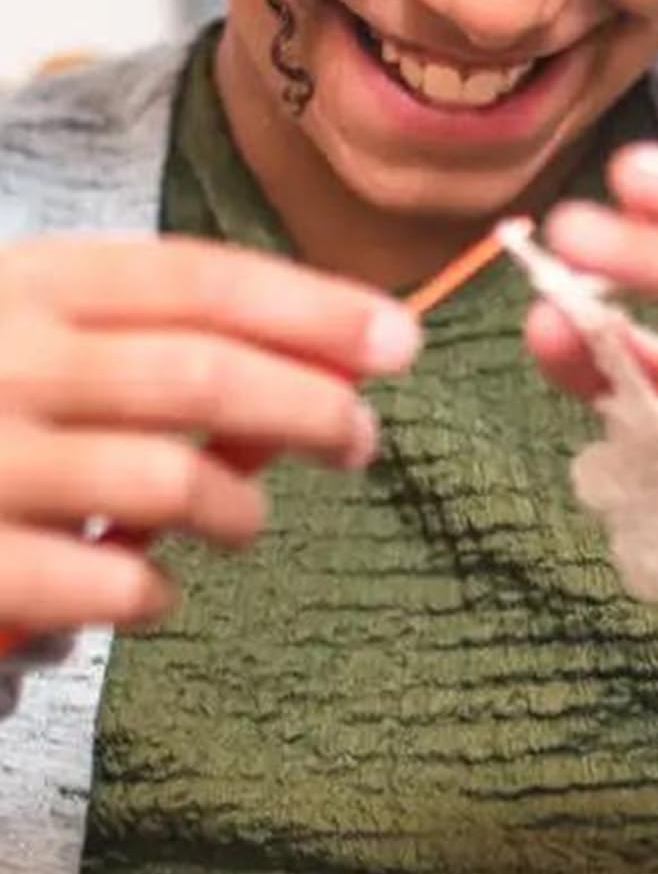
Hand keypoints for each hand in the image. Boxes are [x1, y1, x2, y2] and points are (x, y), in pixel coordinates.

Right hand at [0, 237, 418, 635]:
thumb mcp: (32, 332)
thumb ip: (148, 341)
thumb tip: (320, 368)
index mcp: (30, 283)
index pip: (200, 280)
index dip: (314, 308)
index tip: (401, 341)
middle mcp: (4, 356)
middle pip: (203, 375)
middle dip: (309, 408)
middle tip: (361, 441)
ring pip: (167, 480)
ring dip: (236, 510)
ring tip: (246, 525)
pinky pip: (98, 580)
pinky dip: (147, 591)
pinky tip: (151, 593)